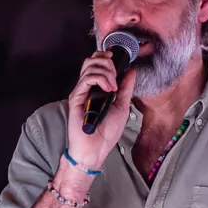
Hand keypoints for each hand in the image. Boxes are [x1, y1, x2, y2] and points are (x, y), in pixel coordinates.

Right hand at [66, 51, 136, 170]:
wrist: (95, 150)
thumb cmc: (105, 134)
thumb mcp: (122, 107)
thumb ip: (126, 89)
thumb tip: (130, 72)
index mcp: (96, 89)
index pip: (96, 64)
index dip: (105, 57)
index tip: (116, 60)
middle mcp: (86, 88)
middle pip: (91, 60)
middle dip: (107, 62)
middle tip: (116, 75)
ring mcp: (81, 92)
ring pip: (89, 66)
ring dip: (106, 71)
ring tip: (114, 86)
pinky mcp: (76, 98)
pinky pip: (87, 79)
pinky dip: (101, 79)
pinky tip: (109, 89)